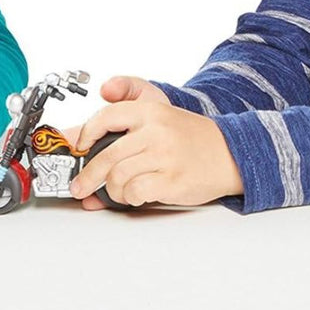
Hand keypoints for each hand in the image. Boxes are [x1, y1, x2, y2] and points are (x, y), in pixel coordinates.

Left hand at [71, 74, 242, 208]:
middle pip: (106, 155)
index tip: (79, 148)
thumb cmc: (189, 138)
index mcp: (149, 111)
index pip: (106, 116)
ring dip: (111, 190)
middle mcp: (155, 131)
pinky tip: (135, 195)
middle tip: (79, 187)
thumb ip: (123, 122)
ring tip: (118, 191)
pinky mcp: (172, 180)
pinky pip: (135, 192)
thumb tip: (80, 140)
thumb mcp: (159, 116)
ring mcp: (164, 156)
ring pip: (117, 177)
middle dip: (87, 176)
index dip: (86, 134)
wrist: (230, 153)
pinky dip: (129, 198)